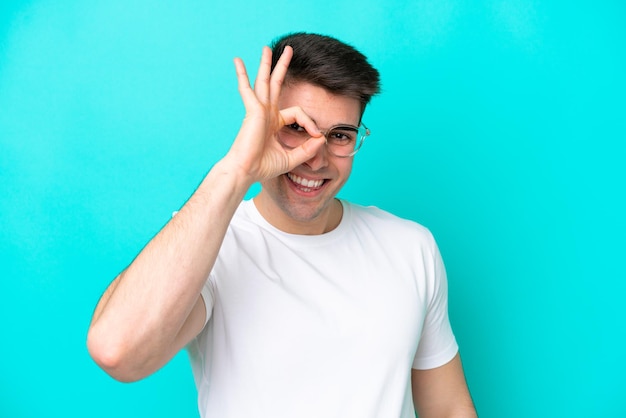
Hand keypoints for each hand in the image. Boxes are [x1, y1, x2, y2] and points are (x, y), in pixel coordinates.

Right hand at [225, 45, 325, 181]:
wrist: (246, 172)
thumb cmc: (263, 167)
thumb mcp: (292, 158)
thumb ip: (307, 149)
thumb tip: (321, 139)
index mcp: (273, 123)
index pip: (297, 113)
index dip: (310, 122)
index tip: (317, 135)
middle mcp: (265, 114)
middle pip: (276, 85)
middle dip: (282, 67)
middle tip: (289, 51)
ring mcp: (258, 111)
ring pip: (264, 81)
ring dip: (266, 64)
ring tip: (268, 48)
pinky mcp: (252, 111)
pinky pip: (247, 89)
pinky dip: (242, 75)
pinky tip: (237, 61)